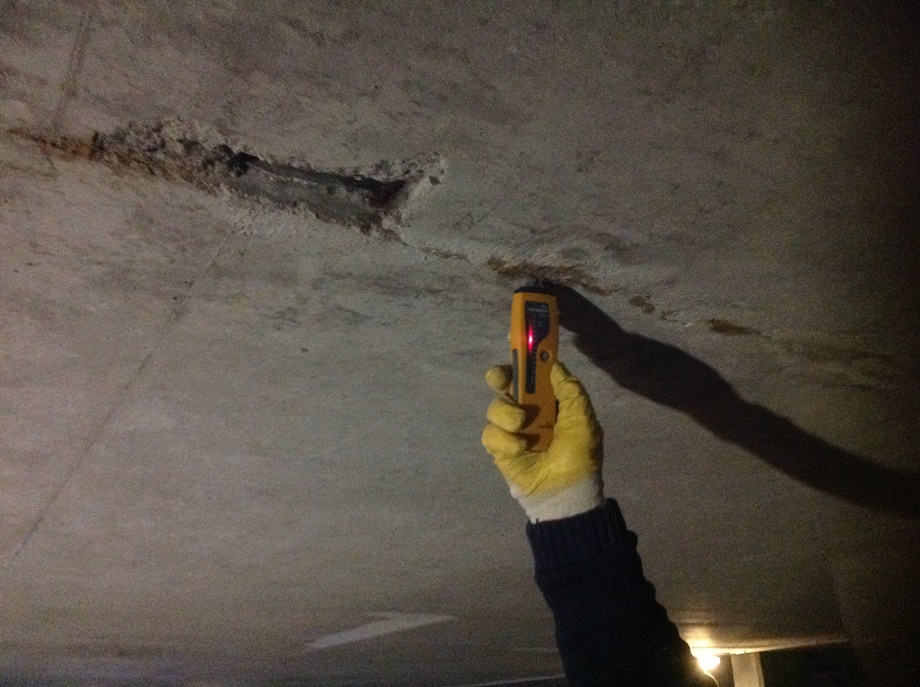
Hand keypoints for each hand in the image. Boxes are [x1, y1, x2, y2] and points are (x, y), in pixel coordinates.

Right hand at [482, 362, 604, 521]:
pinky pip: (490, 433)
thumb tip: (553, 365)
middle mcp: (528, 410)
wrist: (565, 494)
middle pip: (504, 383)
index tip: (514, 345)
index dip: (522, 359)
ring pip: (495, 407)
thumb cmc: (579, 456)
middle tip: (502, 380)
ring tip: (523, 428)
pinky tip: (521, 449)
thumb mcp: (583, 419)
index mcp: (550, 401)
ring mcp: (512, 429)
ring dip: (507, 414)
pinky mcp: (499, 447)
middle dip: (500, 377)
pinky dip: (505, 439)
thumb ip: (570, 389)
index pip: (531, 373)